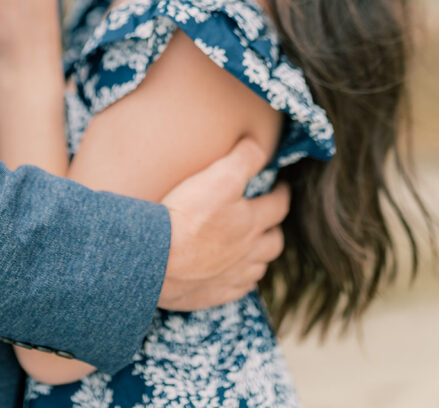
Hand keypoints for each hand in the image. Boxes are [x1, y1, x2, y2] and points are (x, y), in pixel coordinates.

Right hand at [158, 137, 289, 310]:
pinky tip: (232, 275)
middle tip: (268, 220)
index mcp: (251, 222)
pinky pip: (238, 290)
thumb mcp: (219, 175)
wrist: (156, 258)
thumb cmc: (187, 214)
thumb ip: (244, 158)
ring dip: (260, 256)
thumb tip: (259, 144)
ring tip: (253, 247)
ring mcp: (231, 276)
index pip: (278, 206)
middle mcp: (247, 251)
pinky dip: (240, 280)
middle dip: (274, 228)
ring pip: (258, 268)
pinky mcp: (213, 294)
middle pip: (274, 242)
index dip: (282, 194)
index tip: (281, 188)